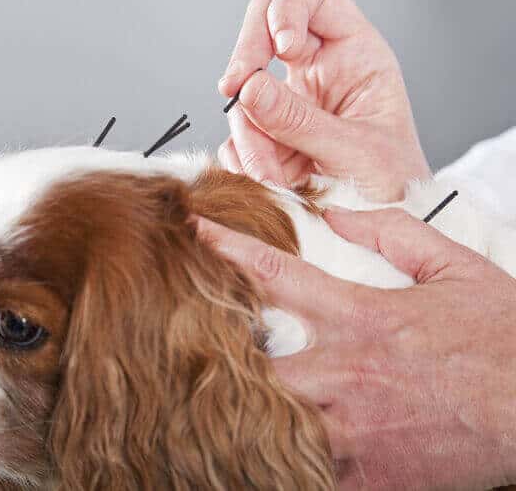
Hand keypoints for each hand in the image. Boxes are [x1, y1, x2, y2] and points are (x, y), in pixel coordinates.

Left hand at [196, 209, 515, 489]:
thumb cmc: (502, 337)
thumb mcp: (455, 268)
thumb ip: (392, 233)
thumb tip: (337, 212)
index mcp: (361, 317)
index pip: (277, 273)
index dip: (228, 249)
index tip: (196, 232)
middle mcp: (345, 370)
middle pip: (252, 359)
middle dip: (219, 351)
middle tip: (192, 343)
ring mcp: (352, 426)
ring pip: (268, 420)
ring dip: (242, 409)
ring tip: (211, 401)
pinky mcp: (369, 472)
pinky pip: (306, 472)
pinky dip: (280, 463)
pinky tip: (262, 455)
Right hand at [218, 0, 430, 201]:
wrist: (383, 237)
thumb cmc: (393, 189)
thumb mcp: (356, 152)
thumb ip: (301, 121)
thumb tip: (248, 88)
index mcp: (354, 54)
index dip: (288, 7)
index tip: (278, 49)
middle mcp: (317, 69)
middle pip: (261, 26)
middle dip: (244, 58)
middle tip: (232, 92)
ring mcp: (287, 102)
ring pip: (243, 92)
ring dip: (249, 136)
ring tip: (274, 179)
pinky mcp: (266, 137)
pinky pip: (235, 135)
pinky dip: (241, 160)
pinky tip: (268, 182)